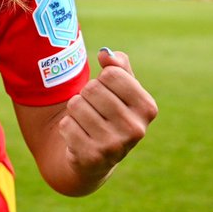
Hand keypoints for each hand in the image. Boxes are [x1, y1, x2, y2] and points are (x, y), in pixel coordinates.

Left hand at [57, 47, 157, 182]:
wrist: (97, 157)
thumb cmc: (110, 113)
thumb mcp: (121, 90)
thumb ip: (118, 66)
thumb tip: (105, 54)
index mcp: (147, 108)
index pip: (112, 74)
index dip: (102, 79)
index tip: (107, 93)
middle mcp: (136, 129)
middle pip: (92, 88)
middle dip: (86, 95)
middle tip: (94, 110)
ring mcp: (114, 145)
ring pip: (76, 105)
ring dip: (75, 110)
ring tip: (85, 122)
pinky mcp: (92, 156)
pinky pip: (66, 124)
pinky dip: (67, 126)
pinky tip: (78, 136)